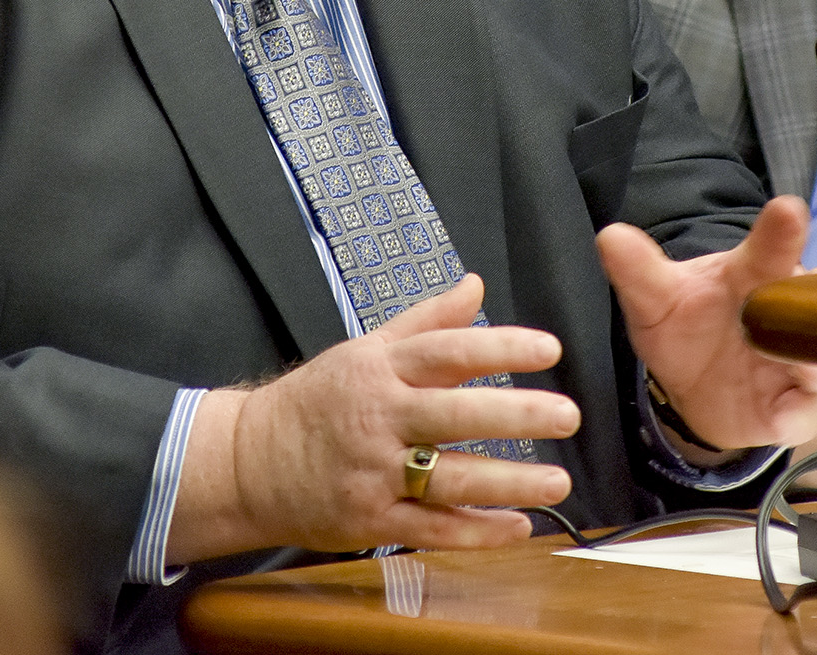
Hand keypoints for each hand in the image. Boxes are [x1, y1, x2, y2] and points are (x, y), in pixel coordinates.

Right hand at [165, 274, 579, 562]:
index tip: (549, 348)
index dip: (500, 348)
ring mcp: (373, 473)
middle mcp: (379, 418)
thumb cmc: (319, 400)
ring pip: (447, 478)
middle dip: (514, 415)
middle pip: (453, 415)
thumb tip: (475, 284)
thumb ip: (427, 321)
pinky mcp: (369, 520)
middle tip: (567, 413)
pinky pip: (429, 529)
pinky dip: (474, 532)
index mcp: (380, 370)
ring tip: (558, 481)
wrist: (249, 461)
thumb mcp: (367, 349)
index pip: (446, 352)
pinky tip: (517, 527)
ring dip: (507, 483)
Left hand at [597, 194, 816, 450]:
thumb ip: (639, 271)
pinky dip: (798, 417)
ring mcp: (794, 363)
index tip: (788, 209)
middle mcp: (786, 315)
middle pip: (812, 299)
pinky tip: (785, 418)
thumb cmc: (684, 327)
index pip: (772, 247)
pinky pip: (803, 415)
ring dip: (815, 362)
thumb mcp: (655, 300)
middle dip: (816, 291)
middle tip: (812, 280)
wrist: (692, 393)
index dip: (781, 230)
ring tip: (803, 365)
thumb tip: (610, 236)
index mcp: (754, 276)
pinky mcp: (791, 409)